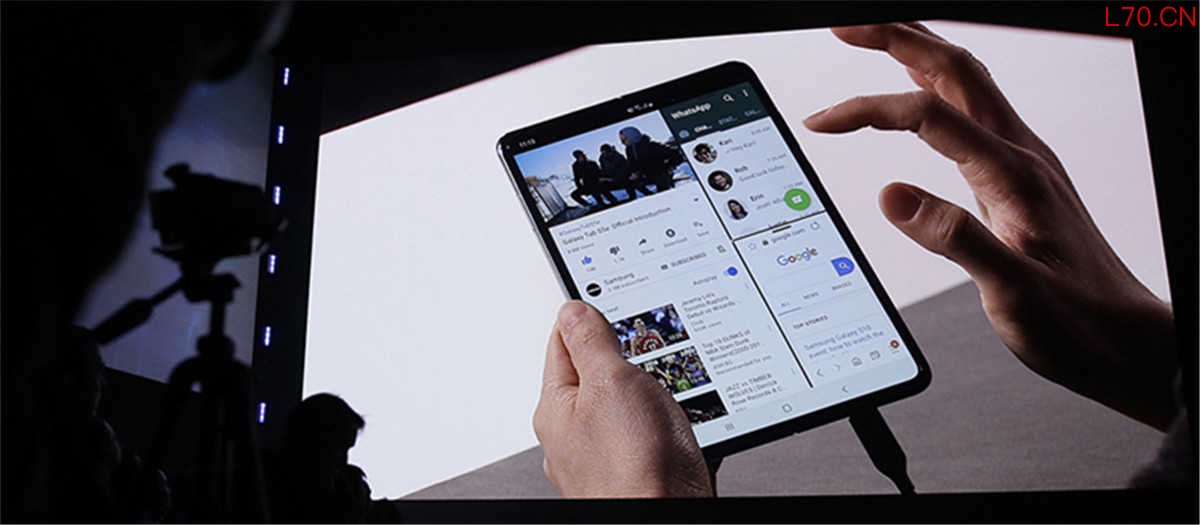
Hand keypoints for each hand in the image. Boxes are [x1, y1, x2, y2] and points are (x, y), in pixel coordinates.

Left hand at [533, 301, 714, 497]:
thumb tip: (573, 309)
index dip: (588, 318)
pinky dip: (664, 424)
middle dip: (624, 358)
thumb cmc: (634, 469)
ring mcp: (603, 458)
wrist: (667, 523)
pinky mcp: (636, 473)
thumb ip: (591, 341)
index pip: (563, 343)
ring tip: (666, 390)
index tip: (606, 301)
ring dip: (648, 393)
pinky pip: (648, 435)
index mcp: (556, 407)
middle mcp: (572, 436)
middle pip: (595, 375)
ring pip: (625, 407)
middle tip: (646, 346)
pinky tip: (679, 424)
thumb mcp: (611, 382)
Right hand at [805, 23, 1177, 429]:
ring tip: (871, 37)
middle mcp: (1019, 155)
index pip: (928, 115)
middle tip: (844, 27)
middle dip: (894, 37)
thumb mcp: (1013, 291)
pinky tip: (918, 92)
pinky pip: (971, 109)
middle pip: (953, 69)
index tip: (822, 121)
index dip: (869, 109)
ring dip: (916, 50)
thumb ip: (954, 238)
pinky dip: (935, 84)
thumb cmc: (1076, 321)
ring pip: (965, 81)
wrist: (1124, 342)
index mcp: (1013, 175)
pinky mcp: (1018, 177)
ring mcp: (1021, 161)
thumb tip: (892, 194)